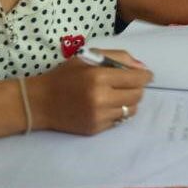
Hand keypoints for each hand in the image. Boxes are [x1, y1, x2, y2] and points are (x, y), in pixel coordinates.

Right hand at [30, 54, 152, 134]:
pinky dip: (117, 112)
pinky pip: (119, 120)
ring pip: (131, 110)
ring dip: (129, 101)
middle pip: (137, 95)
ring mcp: (98, 116)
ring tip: (116, 95)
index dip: (145, 76)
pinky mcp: (95, 129)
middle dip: (137, 88)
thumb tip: (143, 68)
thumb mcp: (88, 57)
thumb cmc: (65, 76)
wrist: (40, 102)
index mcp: (98, 77)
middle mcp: (101, 98)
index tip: (146, 75)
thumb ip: (118, 57)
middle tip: (128, 84)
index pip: (136, 78)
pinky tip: (105, 106)